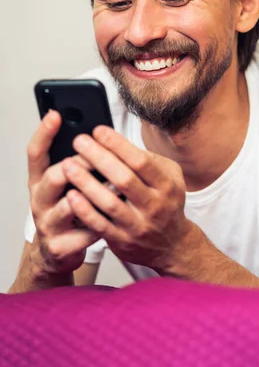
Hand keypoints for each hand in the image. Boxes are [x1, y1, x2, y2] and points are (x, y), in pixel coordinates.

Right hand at [27, 110, 100, 275]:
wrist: (57, 252)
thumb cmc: (68, 209)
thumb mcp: (67, 183)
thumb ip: (77, 163)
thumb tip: (98, 133)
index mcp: (39, 181)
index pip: (35, 153)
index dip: (44, 133)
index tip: (56, 114)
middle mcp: (39, 200)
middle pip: (52, 176)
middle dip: (77, 165)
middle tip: (97, 155)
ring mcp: (47, 224)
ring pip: (68, 206)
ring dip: (92, 195)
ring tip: (113, 186)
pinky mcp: (60, 246)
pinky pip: (84, 233)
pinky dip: (101, 224)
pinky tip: (116, 218)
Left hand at [62, 126, 190, 272]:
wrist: (172, 245)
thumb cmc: (165, 202)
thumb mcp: (169, 177)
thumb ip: (148, 160)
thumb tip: (117, 141)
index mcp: (166, 185)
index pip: (141, 162)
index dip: (118, 145)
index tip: (98, 131)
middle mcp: (154, 206)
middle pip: (124, 179)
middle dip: (99, 158)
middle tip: (79, 141)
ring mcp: (138, 226)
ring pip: (109, 203)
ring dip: (86, 183)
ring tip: (68, 165)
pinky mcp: (122, 241)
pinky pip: (100, 225)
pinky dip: (85, 210)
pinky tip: (71, 195)